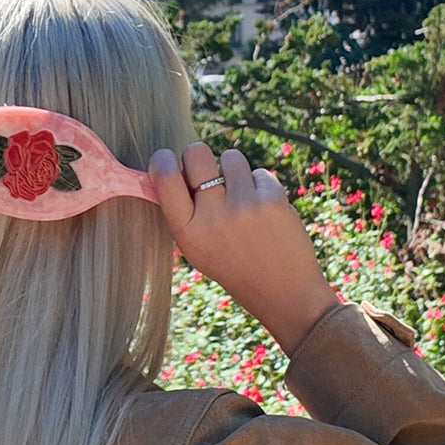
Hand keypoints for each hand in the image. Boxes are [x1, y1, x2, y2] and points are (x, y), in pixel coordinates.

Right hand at [149, 143, 338, 354]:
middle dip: (198, 155)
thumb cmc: (233, 265)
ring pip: (230, 158)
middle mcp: (212, 216)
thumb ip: (182, 212)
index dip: (162, 160)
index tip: (166, 159)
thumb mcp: (196, 248)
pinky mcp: (272, 199)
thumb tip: (169, 167)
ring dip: (233, 171)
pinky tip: (262, 210)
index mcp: (187, 231)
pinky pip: (258, 173)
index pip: (165, 178)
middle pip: (196, 153)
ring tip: (240, 197)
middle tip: (206, 170)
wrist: (283, 290)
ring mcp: (243, 205)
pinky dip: (259, 186)